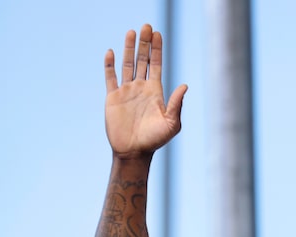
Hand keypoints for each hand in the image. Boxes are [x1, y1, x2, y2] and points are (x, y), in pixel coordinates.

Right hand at [104, 24, 186, 157]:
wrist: (134, 151)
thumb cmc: (156, 140)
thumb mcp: (172, 123)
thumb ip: (177, 104)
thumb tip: (184, 85)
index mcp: (156, 92)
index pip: (156, 65)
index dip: (157, 50)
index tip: (158, 34)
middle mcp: (141, 88)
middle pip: (143, 60)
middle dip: (145, 44)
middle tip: (146, 26)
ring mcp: (127, 91)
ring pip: (128, 65)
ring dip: (130, 48)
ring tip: (132, 32)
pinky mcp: (113, 97)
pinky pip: (110, 77)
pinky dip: (110, 65)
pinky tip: (111, 52)